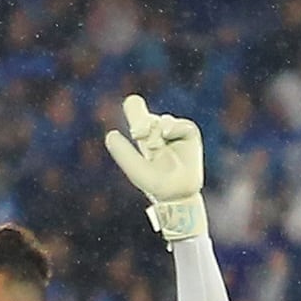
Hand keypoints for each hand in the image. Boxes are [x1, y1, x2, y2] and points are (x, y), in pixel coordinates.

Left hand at [104, 95, 206, 239]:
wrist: (176, 194)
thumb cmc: (155, 184)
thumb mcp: (136, 169)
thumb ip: (123, 153)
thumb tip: (111, 134)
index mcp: (145, 138)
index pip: (138, 115)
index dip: (134, 107)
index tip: (131, 106)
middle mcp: (159, 132)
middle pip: (149, 114)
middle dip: (141, 121)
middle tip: (137, 134)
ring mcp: (174, 132)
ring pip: (162, 120)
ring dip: (156, 129)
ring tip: (155, 146)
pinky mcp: (189, 133)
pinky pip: (181, 124)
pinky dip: (172, 127)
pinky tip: (165, 134)